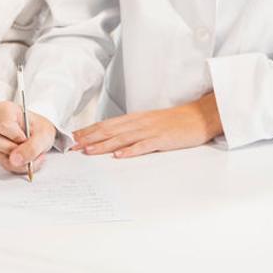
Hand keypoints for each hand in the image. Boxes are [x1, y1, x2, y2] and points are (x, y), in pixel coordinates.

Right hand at [0, 101, 54, 174]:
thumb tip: (15, 160)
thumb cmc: (40, 128)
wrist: (40, 136)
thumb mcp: (44, 135)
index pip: (3, 125)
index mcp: (5, 109)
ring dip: (17, 159)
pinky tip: (25, 158)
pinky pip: (1, 163)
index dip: (16, 136)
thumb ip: (32, 147)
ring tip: (30, 154)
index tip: (26, 138)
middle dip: (13, 149)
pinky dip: (16, 165)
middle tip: (27, 147)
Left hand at [71, 93, 221, 158]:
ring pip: (122, 138)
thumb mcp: (150, 122)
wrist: (199, 116)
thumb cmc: (174, 121)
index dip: (89, 131)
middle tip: (72, 146)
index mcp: (135, 118)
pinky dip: (131, 151)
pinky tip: (119, 156)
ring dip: (103, 145)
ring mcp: (150, 130)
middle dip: (89, 139)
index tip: (74, 138)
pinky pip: (144, 146)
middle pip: (110, 130)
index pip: (107, 124)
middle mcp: (139, 122)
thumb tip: (113, 138)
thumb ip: (133, 129)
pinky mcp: (162, 139)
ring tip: (88, 152)